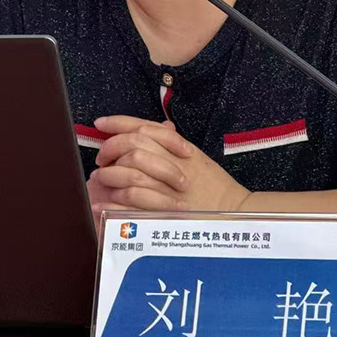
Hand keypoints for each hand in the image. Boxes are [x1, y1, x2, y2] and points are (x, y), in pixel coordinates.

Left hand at [90, 115, 250, 214]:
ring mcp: (169, 187)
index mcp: (179, 148)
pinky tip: (101, 204)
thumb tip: (159, 127)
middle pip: (134, 145)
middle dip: (110, 148)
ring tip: (100, 178)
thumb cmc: (216, 187)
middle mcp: (174, 163)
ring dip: (109, 174)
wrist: (235, 214)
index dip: (118, 122)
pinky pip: (133, 202)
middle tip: (101, 157)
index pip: (144, 127)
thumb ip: (175, 143)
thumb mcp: (197, 158)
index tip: (100, 124)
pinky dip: (113, 202)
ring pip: (131, 172)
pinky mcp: (165, 211)